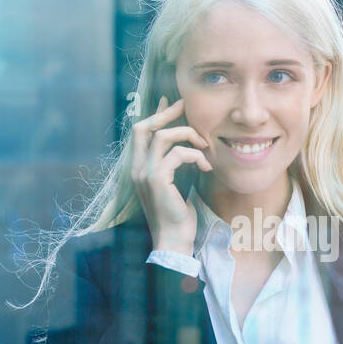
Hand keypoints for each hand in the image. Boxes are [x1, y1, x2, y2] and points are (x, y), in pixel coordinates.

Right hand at [130, 96, 211, 254]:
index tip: (170, 103)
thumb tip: (184, 148)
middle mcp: (136, 168)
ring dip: (187, 134)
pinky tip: (206, 167)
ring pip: (163, 136)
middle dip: (165, 113)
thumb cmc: (176, 216)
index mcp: (138, 168)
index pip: (140, 132)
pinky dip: (196, 155)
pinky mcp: (157, 180)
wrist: (173, 241)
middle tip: (184, 106)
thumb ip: (173, 166)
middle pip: (144, 127)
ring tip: (204, 144)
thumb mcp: (173, 185)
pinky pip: (178, 154)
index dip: (155, 114)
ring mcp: (144, 174)